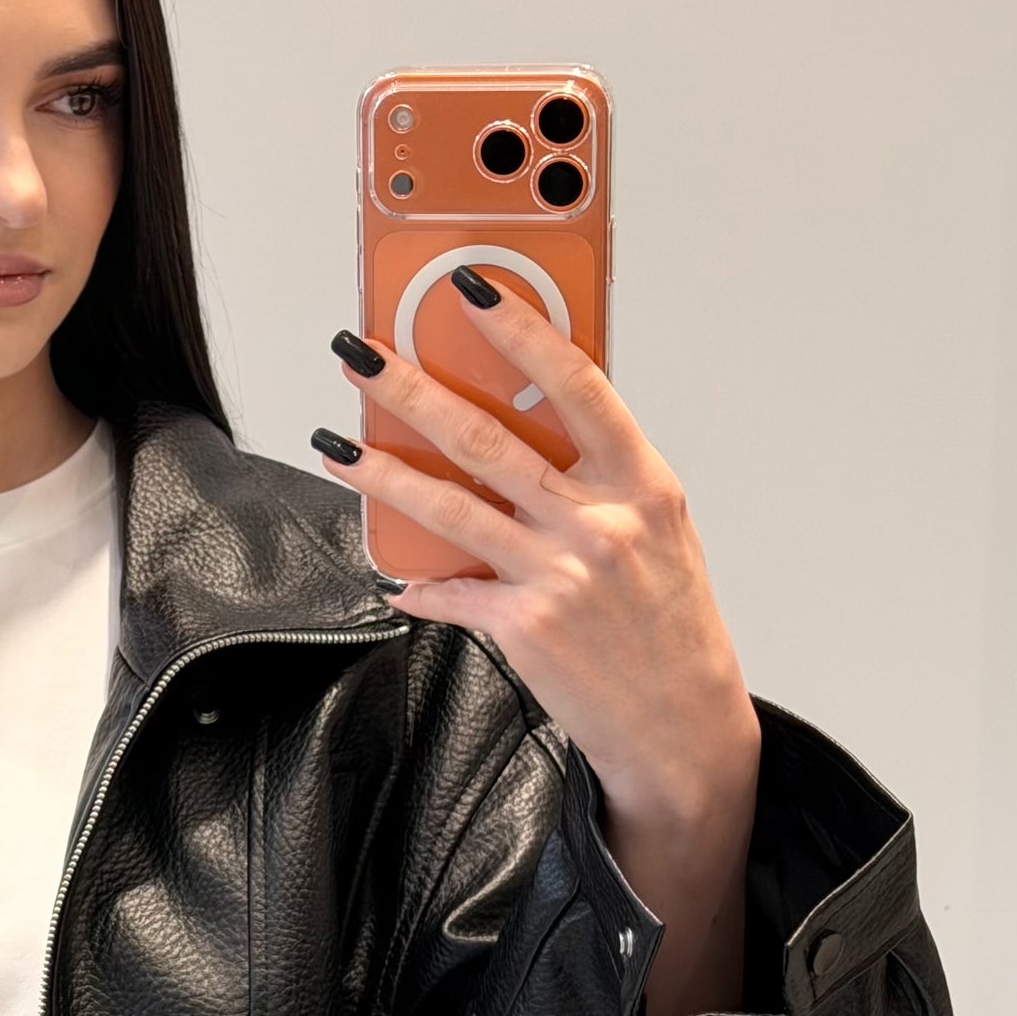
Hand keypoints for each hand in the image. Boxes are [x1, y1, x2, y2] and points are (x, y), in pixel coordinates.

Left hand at [316, 269, 761, 1015]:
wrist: (683, 728)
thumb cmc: (670, 626)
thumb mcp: (659, 535)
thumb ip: (600, 479)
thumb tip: (529, 423)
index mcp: (644, 486)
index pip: (578, 384)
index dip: (521, 328)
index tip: (470, 287)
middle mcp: (603, 524)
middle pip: (489, 437)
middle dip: (411, 389)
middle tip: (359, 353)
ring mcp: (560, 576)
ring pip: (449, 506)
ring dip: (380, 472)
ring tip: (333, 443)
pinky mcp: (523, 628)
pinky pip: (450, 591)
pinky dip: (417, 583)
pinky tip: (390, 574)